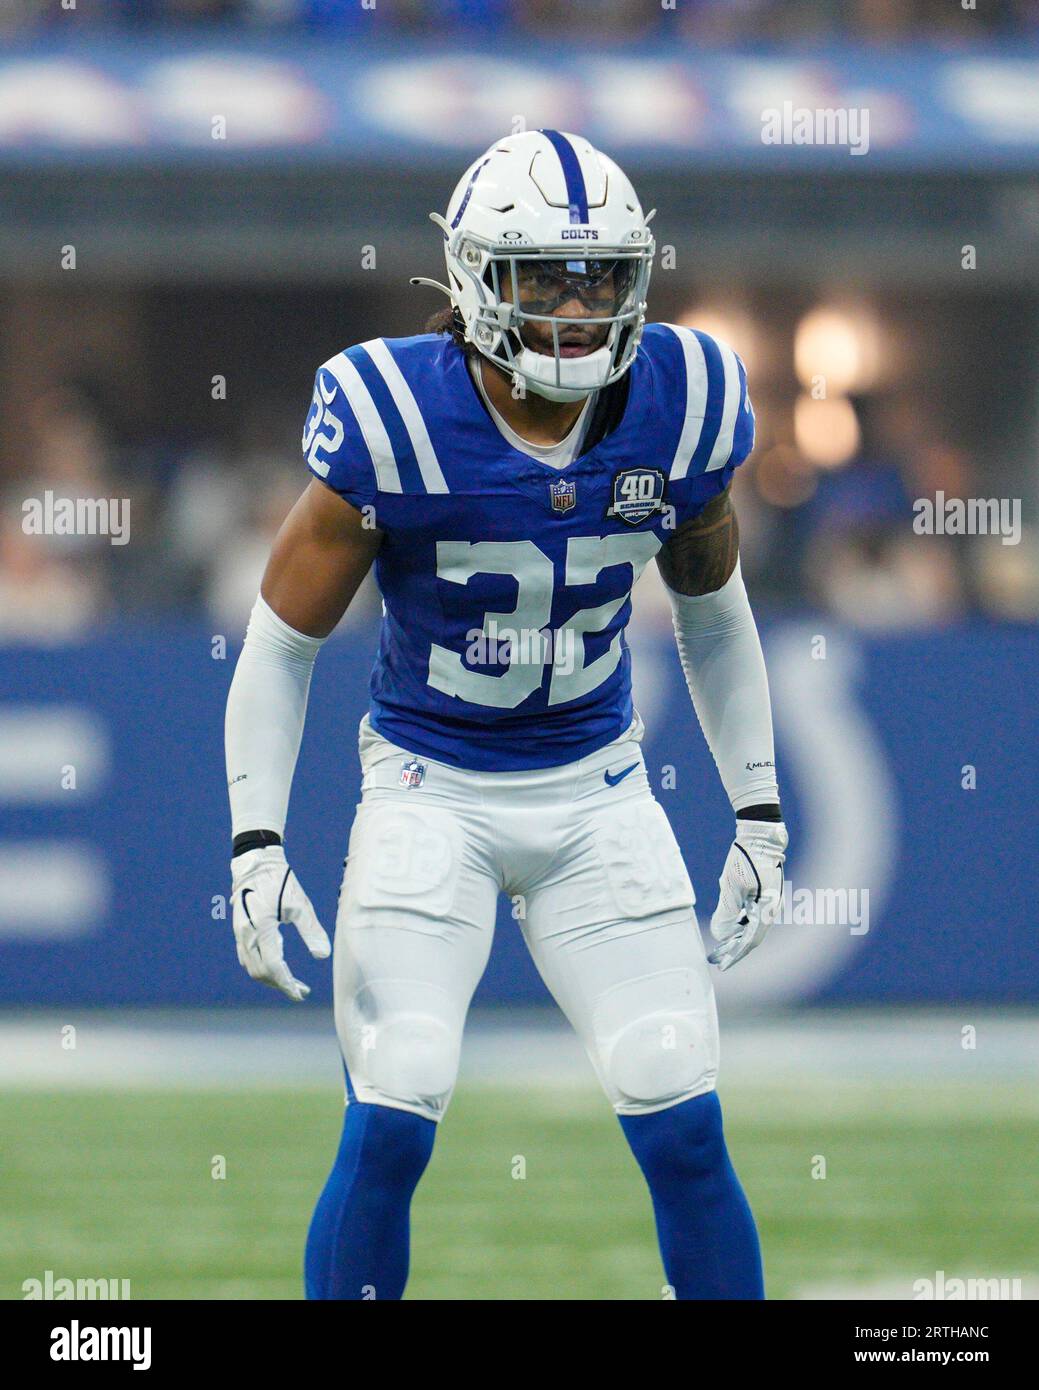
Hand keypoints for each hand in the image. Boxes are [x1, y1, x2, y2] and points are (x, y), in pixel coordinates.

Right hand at [229, 846, 330, 1000]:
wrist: (255, 862)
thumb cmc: (280, 881)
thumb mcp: (300, 904)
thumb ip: (311, 930)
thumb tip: (323, 955)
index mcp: (261, 929)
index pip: (273, 967)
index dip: (287, 984)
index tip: (300, 994)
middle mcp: (246, 935)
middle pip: (261, 973)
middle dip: (281, 984)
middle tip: (301, 989)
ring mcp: (240, 933)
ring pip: (252, 968)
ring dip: (270, 978)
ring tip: (290, 982)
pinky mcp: (240, 930)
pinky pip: (247, 958)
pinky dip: (261, 968)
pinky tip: (276, 967)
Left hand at [708, 820, 787, 971]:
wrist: (761, 834)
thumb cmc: (746, 858)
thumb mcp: (732, 885)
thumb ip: (726, 912)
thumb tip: (721, 936)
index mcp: (767, 909)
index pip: (750, 941)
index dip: (735, 955)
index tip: (722, 965)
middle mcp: (772, 909)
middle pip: (751, 936)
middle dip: (733, 949)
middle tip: (715, 958)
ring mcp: (770, 901)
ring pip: (751, 926)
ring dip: (735, 937)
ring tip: (718, 946)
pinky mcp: (765, 894)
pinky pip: (752, 915)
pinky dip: (739, 923)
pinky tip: (728, 926)